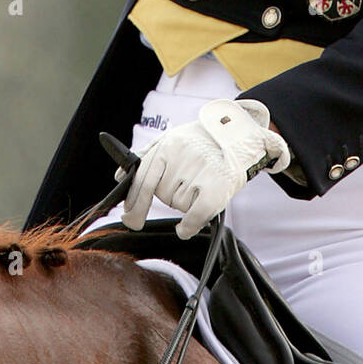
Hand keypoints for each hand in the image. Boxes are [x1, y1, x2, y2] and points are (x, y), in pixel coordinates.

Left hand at [118, 99, 290, 238]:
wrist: (242, 136)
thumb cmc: (205, 140)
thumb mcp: (172, 138)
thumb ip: (146, 155)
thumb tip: (120, 175)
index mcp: (168, 145)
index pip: (142, 177)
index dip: (132, 200)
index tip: (126, 214)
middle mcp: (181, 158)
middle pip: (160, 193)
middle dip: (148, 206)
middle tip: (134, 222)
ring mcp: (198, 172)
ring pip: (177, 204)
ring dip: (183, 203)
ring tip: (198, 186)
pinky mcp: (215, 187)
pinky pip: (193, 216)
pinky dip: (188, 226)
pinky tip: (185, 227)